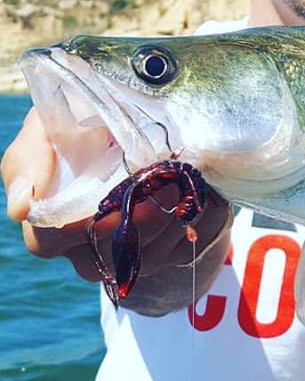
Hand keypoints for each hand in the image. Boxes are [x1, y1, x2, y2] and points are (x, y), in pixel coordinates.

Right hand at [3, 107, 231, 283]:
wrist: (138, 125)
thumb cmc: (81, 124)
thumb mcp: (48, 127)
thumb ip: (29, 160)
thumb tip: (21, 208)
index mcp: (50, 223)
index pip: (49, 241)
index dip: (81, 224)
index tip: (115, 197)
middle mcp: (88, 249)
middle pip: (112, 254)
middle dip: (144, 219)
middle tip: (168, 183)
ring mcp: (130, 256)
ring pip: (154, 257)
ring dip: (176, 217)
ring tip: (190, 181)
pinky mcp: (170, 252)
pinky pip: (188, 248)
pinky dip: (203, 219)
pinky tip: (208, 192)